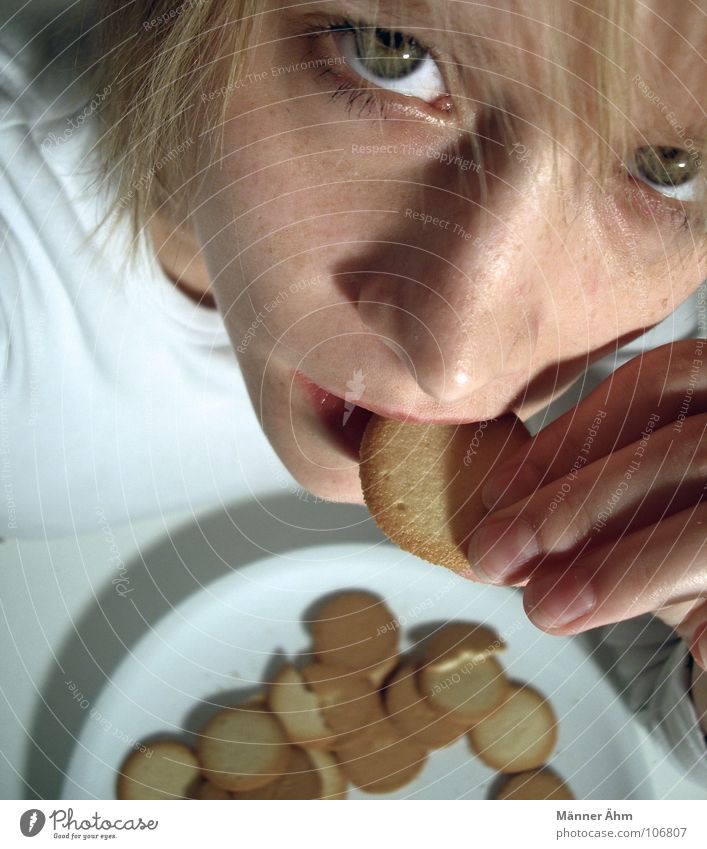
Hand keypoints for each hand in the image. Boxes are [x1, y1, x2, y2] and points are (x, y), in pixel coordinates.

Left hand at [466, 339, 706, 668]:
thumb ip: (597, 509)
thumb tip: (494, 539)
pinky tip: (688, 652)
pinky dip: (697, 615)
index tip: (496, 490)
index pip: (661, 383)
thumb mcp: (658, 510)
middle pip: (678, 452)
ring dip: (619, 570)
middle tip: (492, 553)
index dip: (570, 435)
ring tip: (544, 609)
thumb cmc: (699, 538)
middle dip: (572, 504)